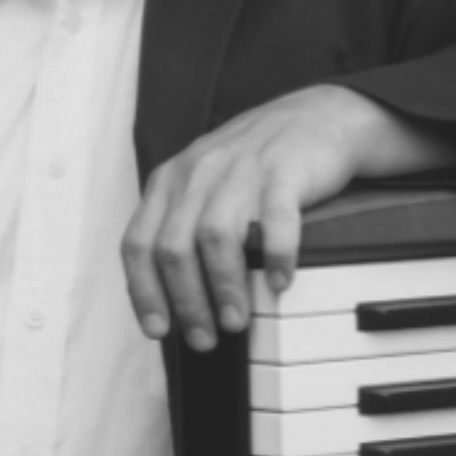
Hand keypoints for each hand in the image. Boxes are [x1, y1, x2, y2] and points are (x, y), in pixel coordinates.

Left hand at [123, 86, 455, 348]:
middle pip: (174, 247)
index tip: (157, 329)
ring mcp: (239, 170)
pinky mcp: (283, 171)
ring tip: (237, 320)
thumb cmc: (256, 163)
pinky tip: (280, 281)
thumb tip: (168, 296)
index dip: (144, 291)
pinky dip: (275, 255)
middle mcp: (197, 174)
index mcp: (169, 181)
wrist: (317, 118)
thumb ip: (180, 226)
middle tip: (204, 337)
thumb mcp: (202, 185)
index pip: (138, 243)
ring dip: (224, 287)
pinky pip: (275, 220)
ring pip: (215, 237)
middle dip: (186, 301)